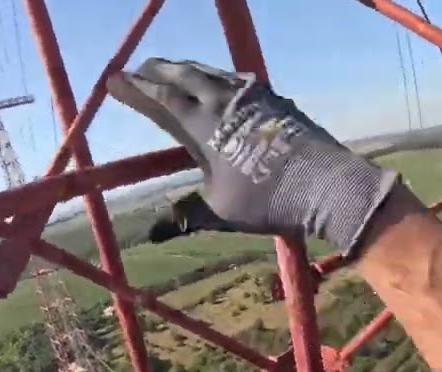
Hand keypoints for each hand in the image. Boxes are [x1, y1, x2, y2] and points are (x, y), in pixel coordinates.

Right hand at [107, 58, 398, 255]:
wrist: (327, 186)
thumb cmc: (269, 201)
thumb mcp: (220, 211)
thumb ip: (185, 215)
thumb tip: (152, 233)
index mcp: (204, 125)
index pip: (162, 98)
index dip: (136, 89)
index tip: (114, 81)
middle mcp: (226, 101)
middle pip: (184, 74)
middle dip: (158, 70)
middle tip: (139, 68)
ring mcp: (254, 96)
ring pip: (212, 72)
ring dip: (188, 68)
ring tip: (173, 69)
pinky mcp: (275, 100)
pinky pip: (238, 80)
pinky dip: (219, 77)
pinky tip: (222, 82)